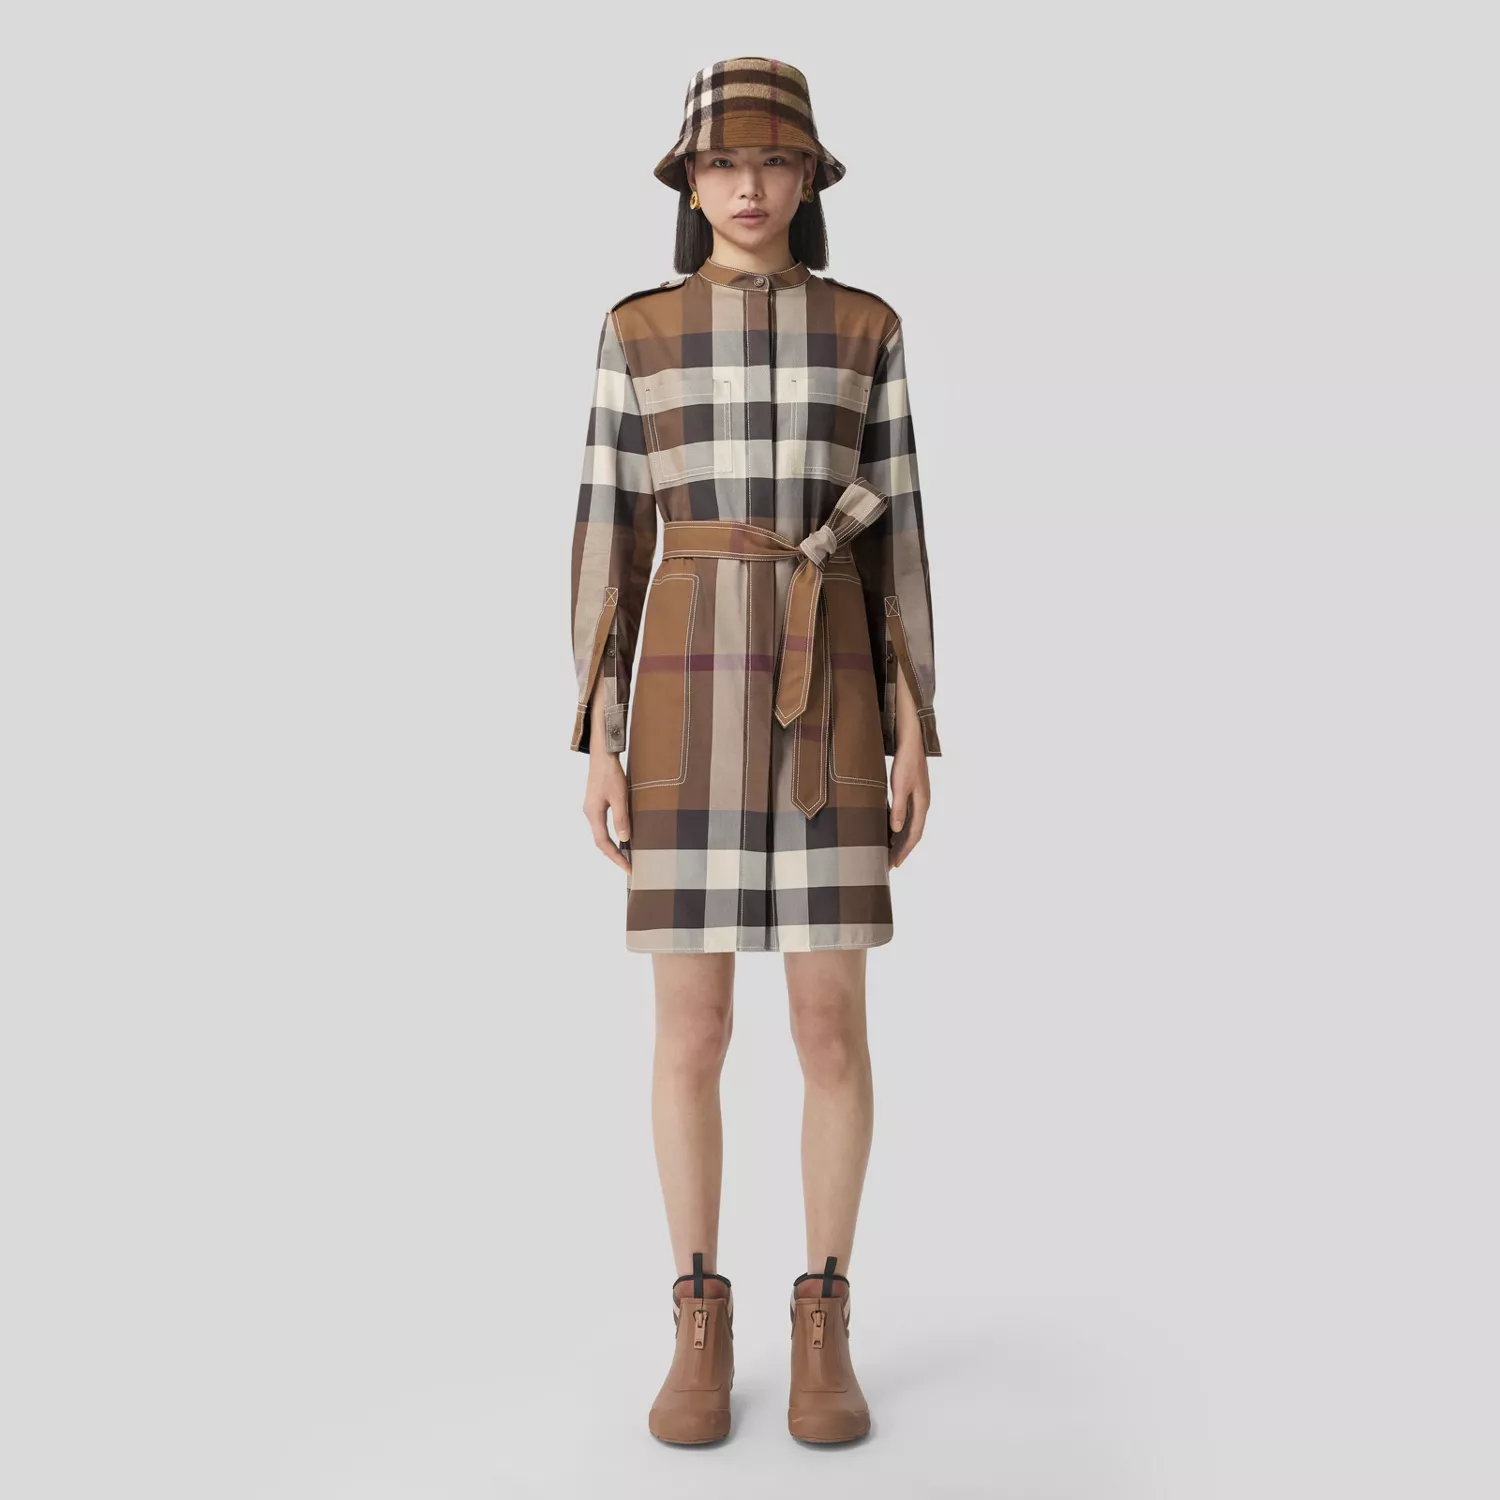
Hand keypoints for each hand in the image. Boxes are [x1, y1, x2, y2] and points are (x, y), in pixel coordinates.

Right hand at [583, 748, 631, 872]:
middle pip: (600, 842)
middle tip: (628, 867)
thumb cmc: (610, 773)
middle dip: (614, 855)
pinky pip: (603, 825)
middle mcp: (590, 813)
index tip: (628, 868)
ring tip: (626, 857)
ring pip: (601, 834)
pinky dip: (611, 835)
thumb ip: (621, 818)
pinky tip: (621, 837)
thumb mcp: (619, 796)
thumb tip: (624, 839)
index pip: (603, 843)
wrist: (602, 754)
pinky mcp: (596, 803)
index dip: (616, 857)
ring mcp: (592, 808)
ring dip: (613, 846)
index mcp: (593, 814)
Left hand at [887, 745, 929, 868]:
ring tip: (888, 852)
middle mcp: (922, 805)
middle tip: (889, 864)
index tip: (894, 865)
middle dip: (902, 850)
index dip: (904, 851)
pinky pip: (907, 817)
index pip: (914, 835)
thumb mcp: (899, 786)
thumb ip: (898, 808)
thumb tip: (897, 830)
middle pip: (913, 834)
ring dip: (901, 840)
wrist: (911, 741)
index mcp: (922, 805)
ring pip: (911, 826)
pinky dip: (899, 828)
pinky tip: (890, 831)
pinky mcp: (913, 794)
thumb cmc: (906, 762)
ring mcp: (918, 800)